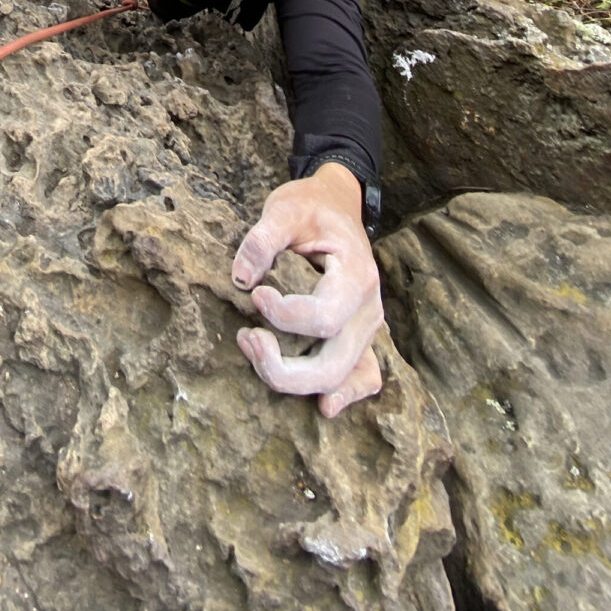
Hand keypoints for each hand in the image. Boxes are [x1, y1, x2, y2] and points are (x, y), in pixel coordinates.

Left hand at [232, 163, 383, 416]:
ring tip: (254, 348)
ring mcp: (367, 328)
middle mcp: (369, 309)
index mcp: (357, 275)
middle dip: (282, 368)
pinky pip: (362, 378)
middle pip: (332, 364)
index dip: (283, 315)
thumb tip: (241, 279)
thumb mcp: (285, 208)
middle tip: (245, 338)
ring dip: (293, 379)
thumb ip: (262, 239)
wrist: (337, 204)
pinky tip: (322, 406)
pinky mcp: (358, 337)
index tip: (255, 292)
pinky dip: (344, 395)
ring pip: (338, 378)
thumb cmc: (312, 206)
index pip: (324, 317)